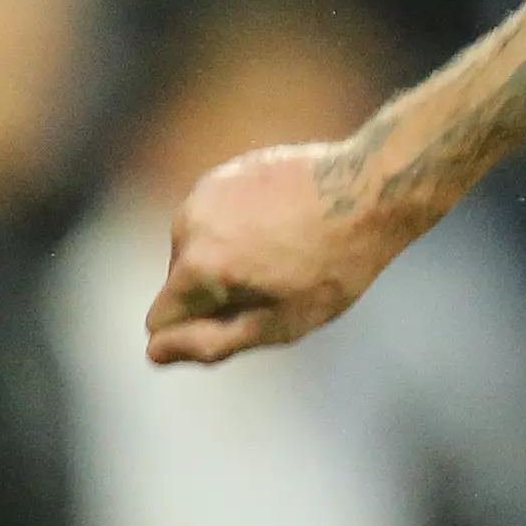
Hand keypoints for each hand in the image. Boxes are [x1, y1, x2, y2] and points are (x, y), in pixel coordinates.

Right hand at [144, 143, 395, 363]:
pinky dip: (241, 226)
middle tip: (280, 283)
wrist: (371, 191)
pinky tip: (286, 223)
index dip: (199, 330)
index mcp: (197, 267)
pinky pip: (217, 217)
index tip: (248, 318)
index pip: (160, 320)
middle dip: (219, 291)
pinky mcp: (223, 173)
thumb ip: (211, 343)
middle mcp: (187, 225)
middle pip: (182, 283)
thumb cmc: (334, 267)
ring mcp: (203, 192)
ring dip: (230, 257)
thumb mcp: (279, 323)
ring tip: (286, 250)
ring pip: (199, 247)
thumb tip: (153, 352)